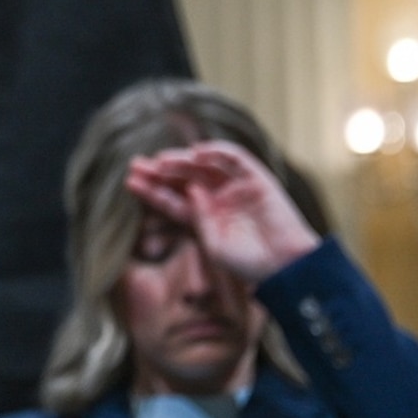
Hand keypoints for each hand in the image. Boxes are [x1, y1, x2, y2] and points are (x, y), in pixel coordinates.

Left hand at [125, 140, 320, 285]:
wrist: (287, 266)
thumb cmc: (250, 263)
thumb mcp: (214, 245)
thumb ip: (199, 218)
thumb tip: (190, 188)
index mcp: (204, 217)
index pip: (172, 199)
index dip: (152, 190)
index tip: (130, 181)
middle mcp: (217, 198)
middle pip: (183, 177)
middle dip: (160, 171)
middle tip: (137, 164)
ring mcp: (236, 186)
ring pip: (204, 164)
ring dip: (182, 160)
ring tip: (161, 161)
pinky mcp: (256, 178)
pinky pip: (234, 158)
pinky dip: (217, 150)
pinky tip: (196, 152)